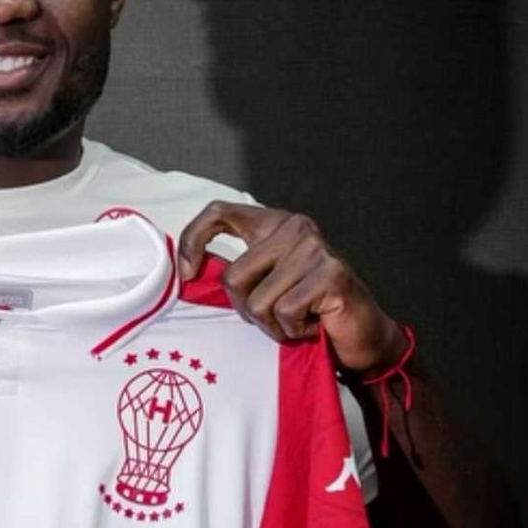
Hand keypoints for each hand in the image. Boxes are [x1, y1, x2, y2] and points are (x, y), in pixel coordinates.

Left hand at [178, 201, 407, 373]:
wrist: (363, 337)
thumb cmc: (308, 311)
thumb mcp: (265, 283)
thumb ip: (237, 270)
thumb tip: (188, 273)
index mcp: (273, 223)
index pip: (218, 213)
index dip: (193, 240)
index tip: (187, 274)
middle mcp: (294, 227)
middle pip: (233, 276)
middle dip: (247, 310)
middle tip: (276, 317)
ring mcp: (314, 248)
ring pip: (256, 301)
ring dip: (272, 326)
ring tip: (298, 321)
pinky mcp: (330, 274)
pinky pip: (284, 312)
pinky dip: (293, 331)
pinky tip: (314, 325)